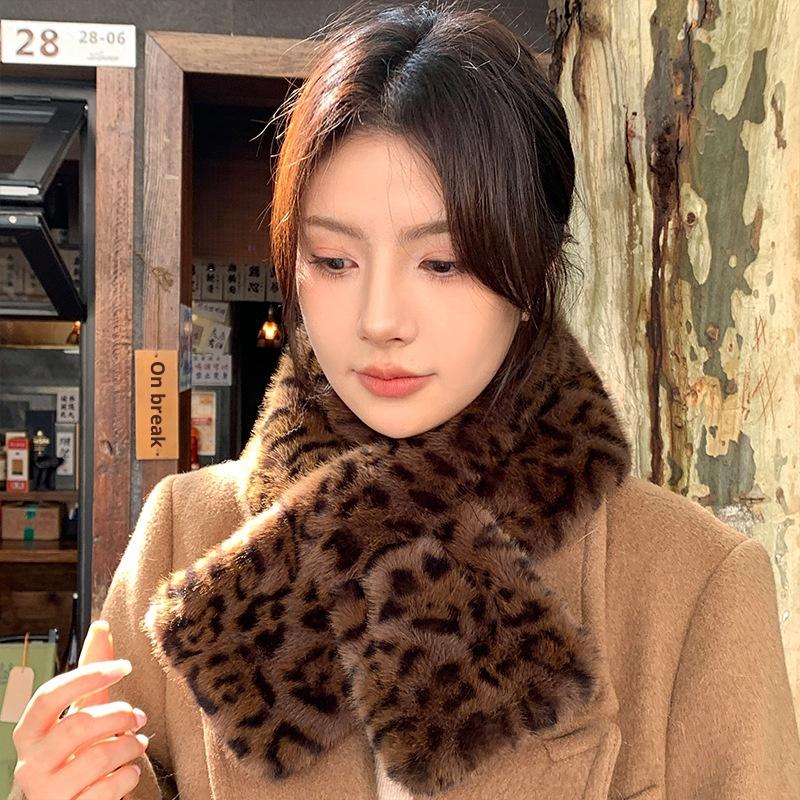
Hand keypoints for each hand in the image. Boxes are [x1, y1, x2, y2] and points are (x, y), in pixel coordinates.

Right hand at [11, 620, 149, 799]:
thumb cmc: (80, 755)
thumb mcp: (85, 712)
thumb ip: (92, 674)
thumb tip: (101, 625)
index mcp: (30, 734)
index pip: (49, 696)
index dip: (88, 677)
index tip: (125, 665)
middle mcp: (30, 765)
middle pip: (78, 726)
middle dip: (119, 715)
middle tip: (139, 716)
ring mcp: (47, 793)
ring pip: (98, 756)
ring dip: (130, 746)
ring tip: (138, 743)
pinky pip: (108, 788)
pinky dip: (128, 776)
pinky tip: (129, 772)